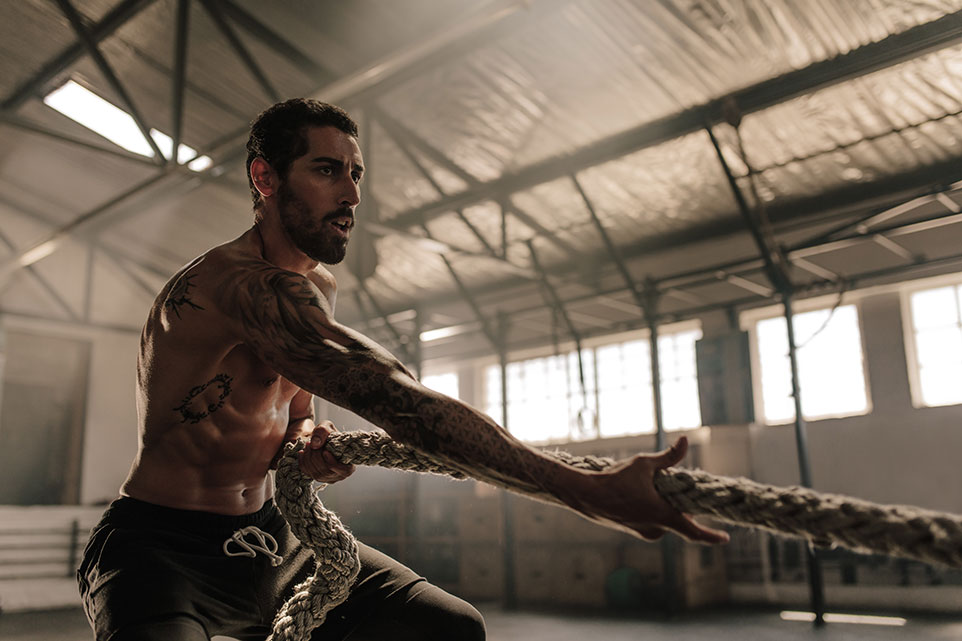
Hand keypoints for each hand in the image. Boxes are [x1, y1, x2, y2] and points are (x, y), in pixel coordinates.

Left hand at [297, 421, 355, 483]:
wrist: (321, 439)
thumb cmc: (329, 434)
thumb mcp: (327, 426)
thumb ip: (322, 432)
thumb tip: (315, 445)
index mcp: (349, 464)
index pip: (344, 470)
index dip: (333, 463)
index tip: (325, 452)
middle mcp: (339, 474)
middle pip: (326, 471)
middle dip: (316, 457)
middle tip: (311, 443)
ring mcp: (327, 478)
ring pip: (316, 474)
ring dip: (308, 458)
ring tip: (307, 445)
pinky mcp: (316, 477)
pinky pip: (308, 473)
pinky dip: (303, 462)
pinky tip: (302, 452)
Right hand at [574, 436, 728, 543]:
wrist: (585, 496)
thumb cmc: (615, 480)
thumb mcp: (643, 464)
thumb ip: (669, 456)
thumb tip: (686, 440)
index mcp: (663, 516)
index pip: (694, 532)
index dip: (712, 537)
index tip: (726, 538)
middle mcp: (656, 528)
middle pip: (678, 518)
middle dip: (679, 504)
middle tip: (672, 485)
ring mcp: (643, 531)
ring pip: (664, 519)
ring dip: (664, 506)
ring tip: (648, 486)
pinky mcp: (633, 529)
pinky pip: (651, 521)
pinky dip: (652, 509)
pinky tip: (636, 494)